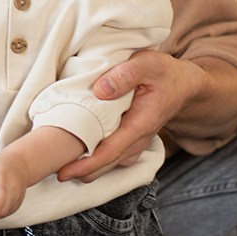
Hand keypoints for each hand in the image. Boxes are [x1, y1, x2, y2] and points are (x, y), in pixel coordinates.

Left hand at [57, 49, 189, 183]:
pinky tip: (79, 154)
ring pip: (109, 164)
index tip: (64, 171)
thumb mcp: (148, 64)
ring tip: (61, 165)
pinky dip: (96, 160)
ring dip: (87, 168)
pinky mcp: (131, 141)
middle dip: (80, 172)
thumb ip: (125, 74)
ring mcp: (135, 143)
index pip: (111, 151)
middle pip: (106, 164)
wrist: (184, 86)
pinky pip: (112, 157)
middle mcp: (138, 140)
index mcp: (141, 124)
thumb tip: (100, 90)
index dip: (87, 164)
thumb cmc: (165, 73)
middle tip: (52, 171)